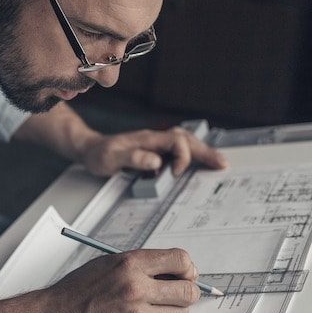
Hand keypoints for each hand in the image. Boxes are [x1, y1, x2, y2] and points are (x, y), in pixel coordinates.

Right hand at [32, 248, 201, 312]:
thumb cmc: (80, 289)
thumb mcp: (110, 263)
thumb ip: (143, 264)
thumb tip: (179, 270)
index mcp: (130, 264)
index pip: (180, 260)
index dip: (188, 268)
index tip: (186, 273)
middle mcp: (136, 288)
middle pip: (188, 291)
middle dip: (189, 291)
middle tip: (181, 293)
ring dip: (174, 310)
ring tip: (156, 307)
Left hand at [77, 127, 226, 176]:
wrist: (89, 149)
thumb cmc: (99, 154)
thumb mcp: (111, 158)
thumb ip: (133, 158)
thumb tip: (156, 161)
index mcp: (148, 139)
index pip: (175, 141)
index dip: (181, 156)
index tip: (174, 173)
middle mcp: (155, 139)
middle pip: (187, 139)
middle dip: (205, 152)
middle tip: (222, 164)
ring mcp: (156, 144)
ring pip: (186, 143)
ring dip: (203, 152)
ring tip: (219, 163)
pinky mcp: (156, 151)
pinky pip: (179, 150)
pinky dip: (193, 155)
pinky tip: (201, 164)